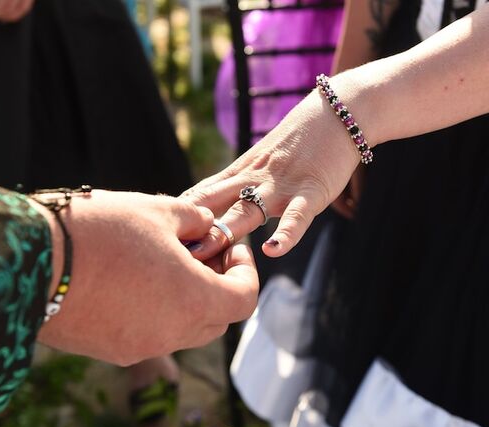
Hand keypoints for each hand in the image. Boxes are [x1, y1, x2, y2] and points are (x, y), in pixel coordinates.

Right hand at [36, 191, 258, 365]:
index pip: (244, 299)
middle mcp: (170, 334)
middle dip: (216, 284)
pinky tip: (128, 278)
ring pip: (180, 329)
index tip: (228, 244)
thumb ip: (194, 220)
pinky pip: (145, 333)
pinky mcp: (106, 350)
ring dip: (183, 299)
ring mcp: (137, 347)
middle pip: (215, 318)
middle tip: (200, 250)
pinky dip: (151, 311)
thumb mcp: (157, 211)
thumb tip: (205, 226)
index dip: (245, 269)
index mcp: (193, 301)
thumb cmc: (100, 230)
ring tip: (160, 260)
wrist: (28, 260)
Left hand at [182, 76, 362, 259]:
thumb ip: (236, 187)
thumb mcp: (260, 163)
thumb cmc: (299, 142)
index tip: (150, 235)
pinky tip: (273, 250)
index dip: (174, 216)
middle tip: (165, 249)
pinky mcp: (311, 190)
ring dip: (224, 230)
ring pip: (247, 209)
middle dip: (189, 228)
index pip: (198, 196)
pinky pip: (297, 216)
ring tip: (204, 251)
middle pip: (213, 204)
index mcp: (238, 174)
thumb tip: (209, 213)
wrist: (338, 112)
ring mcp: (281, 186)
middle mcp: (253, 179)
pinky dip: (286, 234)